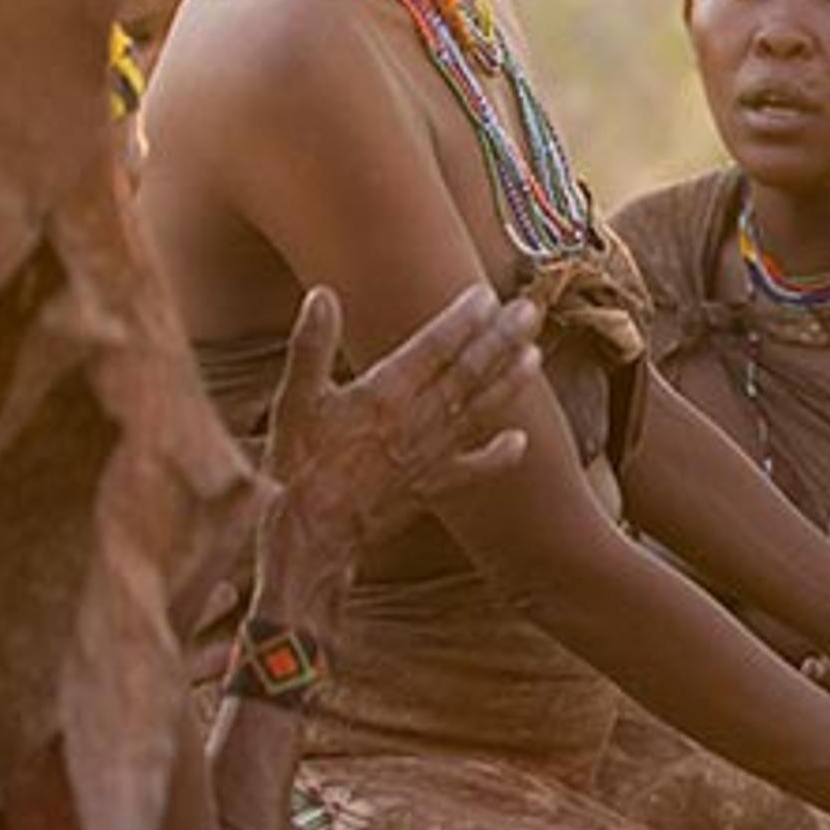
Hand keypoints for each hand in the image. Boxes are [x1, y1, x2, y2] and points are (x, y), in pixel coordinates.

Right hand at [250, 284, 538, 636]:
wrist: (310, 534)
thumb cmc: (297, 465)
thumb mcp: (294, 401)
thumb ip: (311, 346)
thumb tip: (322, 296)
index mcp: (384, 394)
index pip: (434, 347)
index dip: (462, 319)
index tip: (486, 294)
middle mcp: (416, 420)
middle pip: (468, 372)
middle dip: (501, 339)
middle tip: (529, 310)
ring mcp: (430, 454)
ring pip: (479, 410)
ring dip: (510, 381)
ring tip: (535, 354)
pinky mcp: (432, 486)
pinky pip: (474, 468)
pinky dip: (499, 455)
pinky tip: (521, 441)